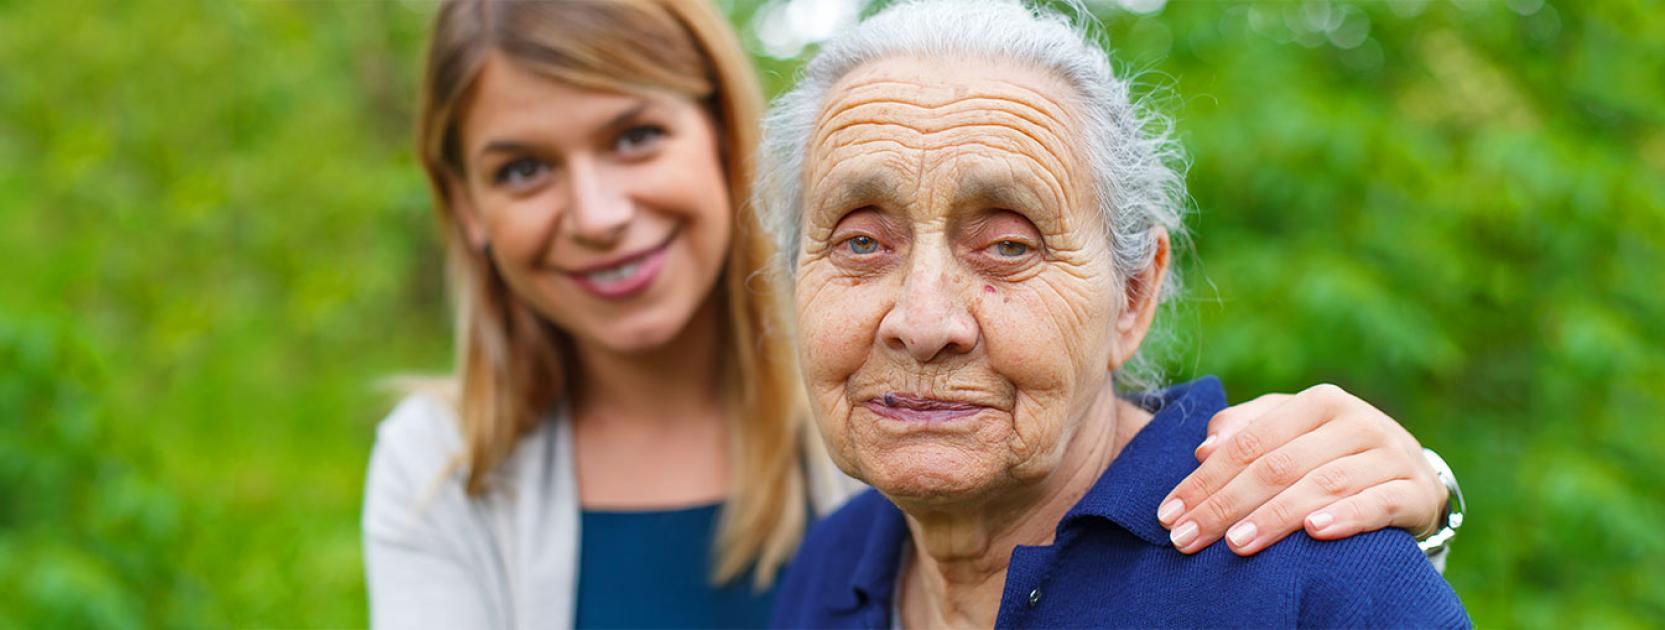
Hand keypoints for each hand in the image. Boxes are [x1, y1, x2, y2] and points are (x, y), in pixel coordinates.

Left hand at [1155, 384, 1447, 555]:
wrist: (1410, 476)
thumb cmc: (1331, 455)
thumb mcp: (1288, 435)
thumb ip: (1246, 432)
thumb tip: (1204, 447)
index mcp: (1319, 403)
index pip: (1249, 443)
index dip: (1205, 479)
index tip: (1168, 513)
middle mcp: (1356, 421)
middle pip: (1277, 465)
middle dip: (1225, 505)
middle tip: (1186, 538)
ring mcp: (1390, 454)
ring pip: (1323, 484)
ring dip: (1275, 516)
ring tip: (1236, 543)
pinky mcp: (1415, 491)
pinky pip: (1379, 504)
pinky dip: (1347, 516)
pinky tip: (1315, 532)